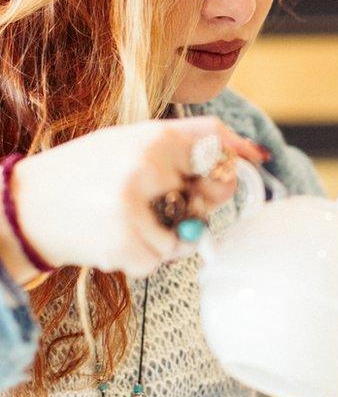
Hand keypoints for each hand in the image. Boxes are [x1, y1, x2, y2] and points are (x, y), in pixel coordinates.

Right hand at [6, 116, 263, 278]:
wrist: (24, 206)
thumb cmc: (83, 175)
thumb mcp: (127, 144)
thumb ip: (178, 151)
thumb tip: (242, 161)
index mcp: (153, 135)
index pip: (216, 139)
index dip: (237, 154)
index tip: (255, 160)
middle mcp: (148, 165)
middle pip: (210, 196)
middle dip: (194, 208)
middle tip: (162, 206)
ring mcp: (135, 203)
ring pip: (185, 237)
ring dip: (163, 240)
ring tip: (126, 223)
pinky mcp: (123, 239)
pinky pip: (158, 260)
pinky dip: (141, 259)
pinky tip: (114, 240)